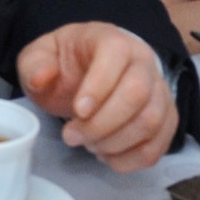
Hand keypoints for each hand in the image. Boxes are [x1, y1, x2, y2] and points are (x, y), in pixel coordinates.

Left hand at [17, 22, 177, 170]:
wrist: (88, 73)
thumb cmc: (66, 65)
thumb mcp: (39, 57)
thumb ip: (34, 64)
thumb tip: (41, 78)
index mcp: (112, 40)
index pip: (116, 55)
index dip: (98, 87)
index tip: (77, 111)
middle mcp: (143, 61)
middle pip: (137, 94)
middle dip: (102, 124)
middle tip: (72, 136)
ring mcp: (159, 91)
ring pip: (150, 121)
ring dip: (115, 143)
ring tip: (89, 144)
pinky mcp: (165, 118)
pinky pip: (159, 144)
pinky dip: (131, 159)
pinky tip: (107, 154)